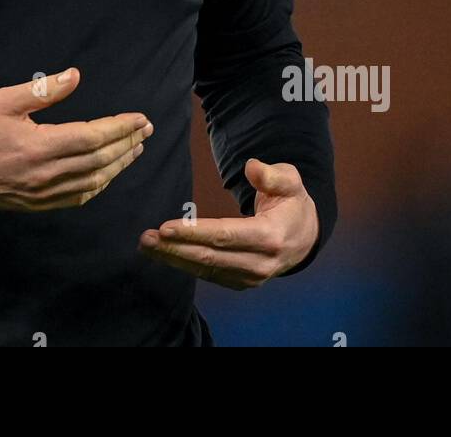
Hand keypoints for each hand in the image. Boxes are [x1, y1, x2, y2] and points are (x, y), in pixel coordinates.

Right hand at [0, 67, 153, 211]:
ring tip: (135, 148)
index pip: (92, 138)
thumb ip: (43, 89)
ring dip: (119, 165)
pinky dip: (100, 184)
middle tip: (146, 129)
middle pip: (99, 161)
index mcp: (39, 145)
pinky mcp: (40, 204)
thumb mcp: (6, 100)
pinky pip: (79, 197)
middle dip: (127, 143)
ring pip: (94, 182)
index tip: (140, 118)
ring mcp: (44, 192)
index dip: (120, 128)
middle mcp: (46, 173)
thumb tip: (75, 76)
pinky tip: (110, 172)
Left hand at [137, 158, 317, 288]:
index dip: (194, 233)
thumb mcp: (290, 181)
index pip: (226, 235)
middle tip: (145, 237)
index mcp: (270, 236)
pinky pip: (209, 274)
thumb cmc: (291, 202)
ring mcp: (251, 277)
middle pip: (210, 257)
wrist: (305, 236)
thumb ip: (272, 175)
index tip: (165, 227)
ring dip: (173, 258)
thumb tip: (252, 167)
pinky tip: (164, 254)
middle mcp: (260, 262)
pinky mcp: (241, 282)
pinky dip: (185, 265)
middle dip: (175, 248)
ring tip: (146, 246)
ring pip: (206, 269)